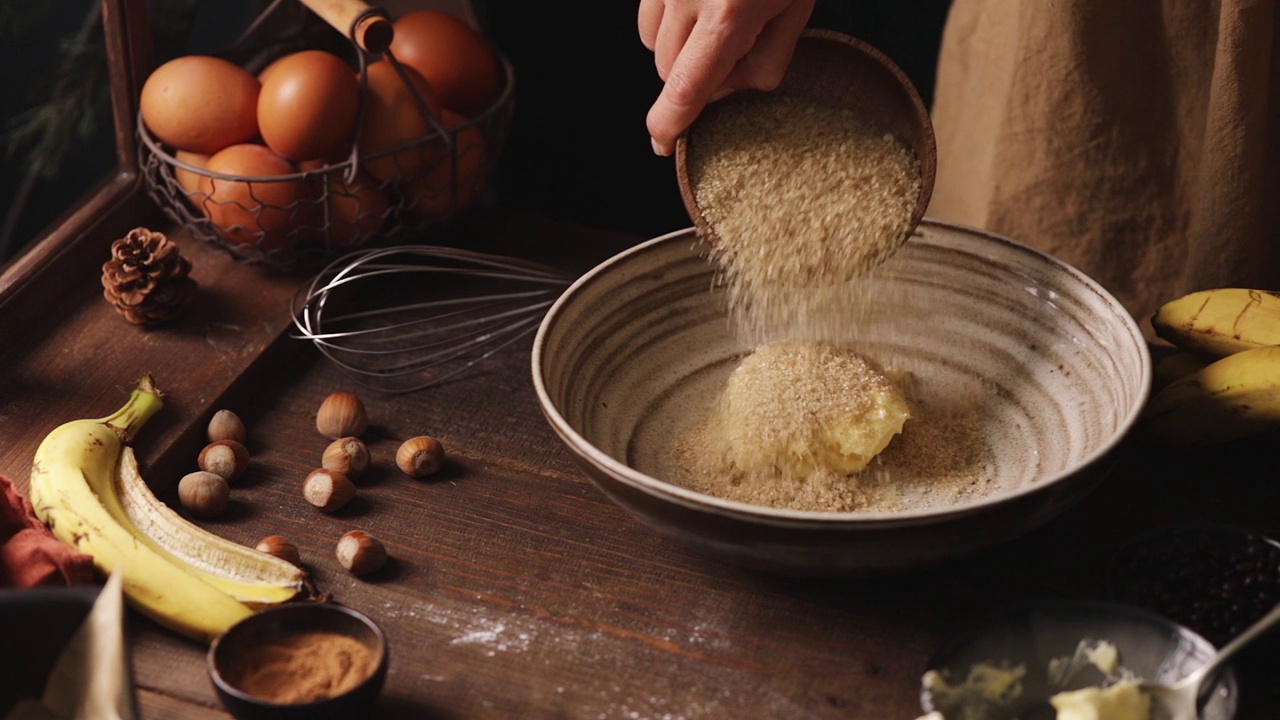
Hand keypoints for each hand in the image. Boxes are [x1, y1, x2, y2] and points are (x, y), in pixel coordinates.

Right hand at [639, 0, 814, 155]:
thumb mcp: (795, 10)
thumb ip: (767, 61)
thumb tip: (731, 88)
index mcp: (728, 16)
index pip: (686, 88)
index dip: (669, 124)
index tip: (664, 144)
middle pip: (668, 71)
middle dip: (693, 77)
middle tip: (734, 52)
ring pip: (652, 43)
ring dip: (678, 48)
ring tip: (716, 20)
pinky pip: (649, 12)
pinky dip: (669, 20)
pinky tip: (699, 1)